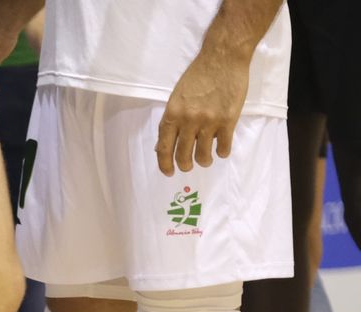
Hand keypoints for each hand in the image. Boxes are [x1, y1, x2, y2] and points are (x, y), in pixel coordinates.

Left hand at [155, 46, 250, 175]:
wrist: (223, 57)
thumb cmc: (198, 75)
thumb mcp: (177, 97)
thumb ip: (172, 120)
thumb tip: (164, 144)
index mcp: (172, 114)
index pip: (164, 147)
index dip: (164, 164)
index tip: (168, 172)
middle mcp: (188, 120)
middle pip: (182, 154)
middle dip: (184, 165)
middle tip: (188, 166)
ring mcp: (209, 121)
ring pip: (203, 154)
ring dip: (204, 161)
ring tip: (206, 160)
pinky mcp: (228, 120)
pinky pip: (223, 146)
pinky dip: (222, 152)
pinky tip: (222, 151)